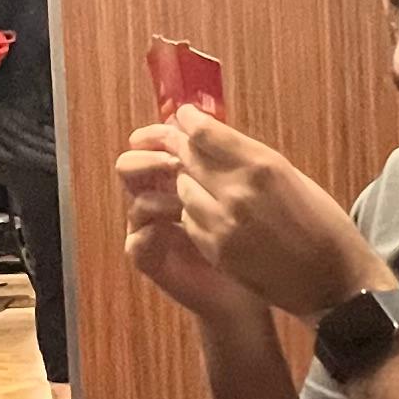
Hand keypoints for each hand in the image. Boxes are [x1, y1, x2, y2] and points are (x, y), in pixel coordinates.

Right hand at [117, 118, 261, 324]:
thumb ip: (224, 154)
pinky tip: (171, 231)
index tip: (180, 128)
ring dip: (155, 196)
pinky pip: (136, 243)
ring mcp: (153, 228)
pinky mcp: (152, 259)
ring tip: (179, 199)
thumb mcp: (247, 186)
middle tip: (175, 164)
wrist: (265, 281)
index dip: (163, 135)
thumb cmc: (262, 232)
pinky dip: (150, 235)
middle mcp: (161, 197)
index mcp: (180, 174)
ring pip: (136, 201)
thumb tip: (205, 117)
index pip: (158, 145)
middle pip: (132, 166)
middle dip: (152, 159)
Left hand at [166, 113, 385, 320]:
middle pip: (188, 158)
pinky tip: (212, 213)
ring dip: (190, 183)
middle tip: (183, 145)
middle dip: (184, 149)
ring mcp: (223, 224)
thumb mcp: (291, 176)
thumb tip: (217, 141)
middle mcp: (237, 192)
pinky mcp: (216, 251)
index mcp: (262, 166)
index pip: (204, 133)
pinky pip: (189, 221)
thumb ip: (250, 159)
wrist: (333, 280)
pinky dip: (195, 212)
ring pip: (183, 190)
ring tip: (205, 184)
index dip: (188, 121)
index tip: (184, 116)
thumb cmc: (323, 224)